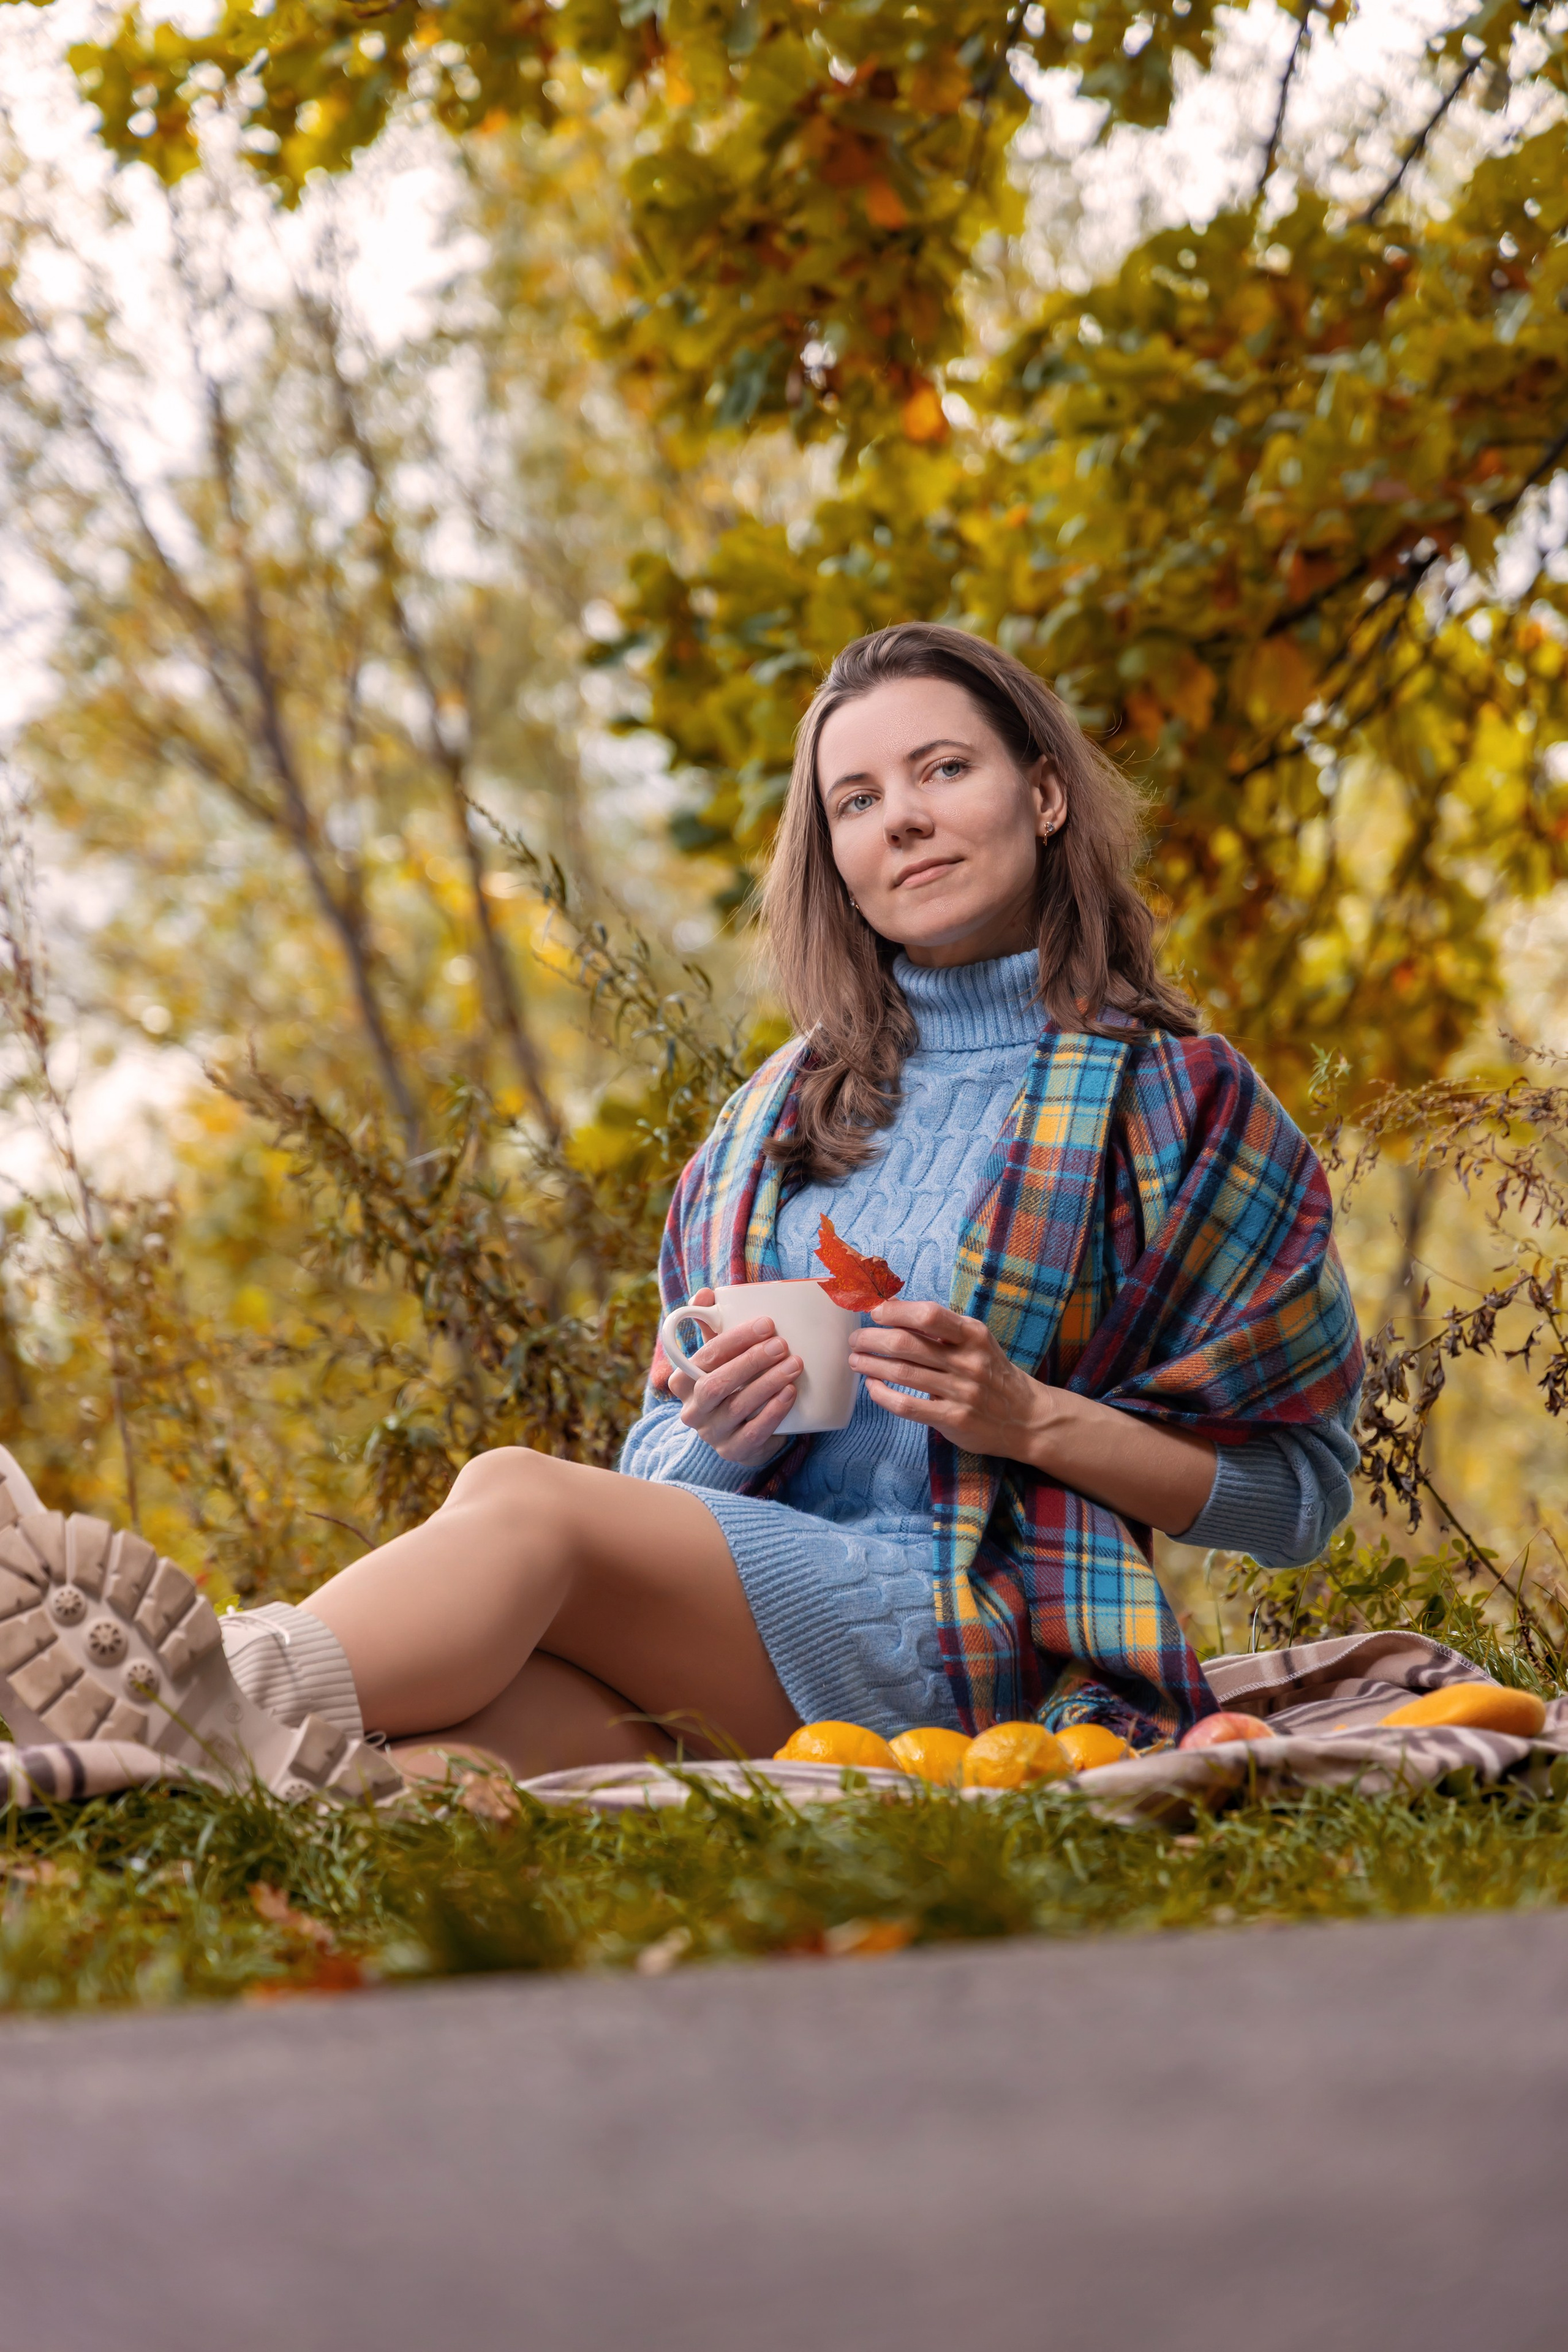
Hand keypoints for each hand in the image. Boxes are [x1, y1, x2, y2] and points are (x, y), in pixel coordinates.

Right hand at [666, 1289, 801, 1465]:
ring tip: (795, 1364)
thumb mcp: (720, 1357)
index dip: (735, 1339)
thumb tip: (704, 1294)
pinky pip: (754, 1432)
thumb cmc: (731, 1383)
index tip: (767, 1323)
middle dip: (752, 1361)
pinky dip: (773, 1410)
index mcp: (682, 1382)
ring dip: (768, 1382)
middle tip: (782, 1344)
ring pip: (738, 1406)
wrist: (743, 1432)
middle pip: (717, 1384)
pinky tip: (790, 1392)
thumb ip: (711, 1326)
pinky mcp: (734, 1452)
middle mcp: (692, 1410)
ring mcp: (712, 1434)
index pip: (705, 1357)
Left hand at [849, 1298, 1217, 1532]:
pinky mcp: (953, 1419)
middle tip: (855, 1339)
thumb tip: (895, 1306)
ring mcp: (961, 1392)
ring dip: (871, 1365)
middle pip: (907, 1343)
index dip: (895, 1310)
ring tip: (855, 1360)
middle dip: (872, 1338)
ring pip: (902, 1373)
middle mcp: (968, 1361)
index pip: (928, 1315)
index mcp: (974, 1335)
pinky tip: (872, 1388)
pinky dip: (883, 1395)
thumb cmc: (993, 1374)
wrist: (1028, 1418)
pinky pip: (907, 1406)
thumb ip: (942, 1329)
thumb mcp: (976, 1342)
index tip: (874, 1311)